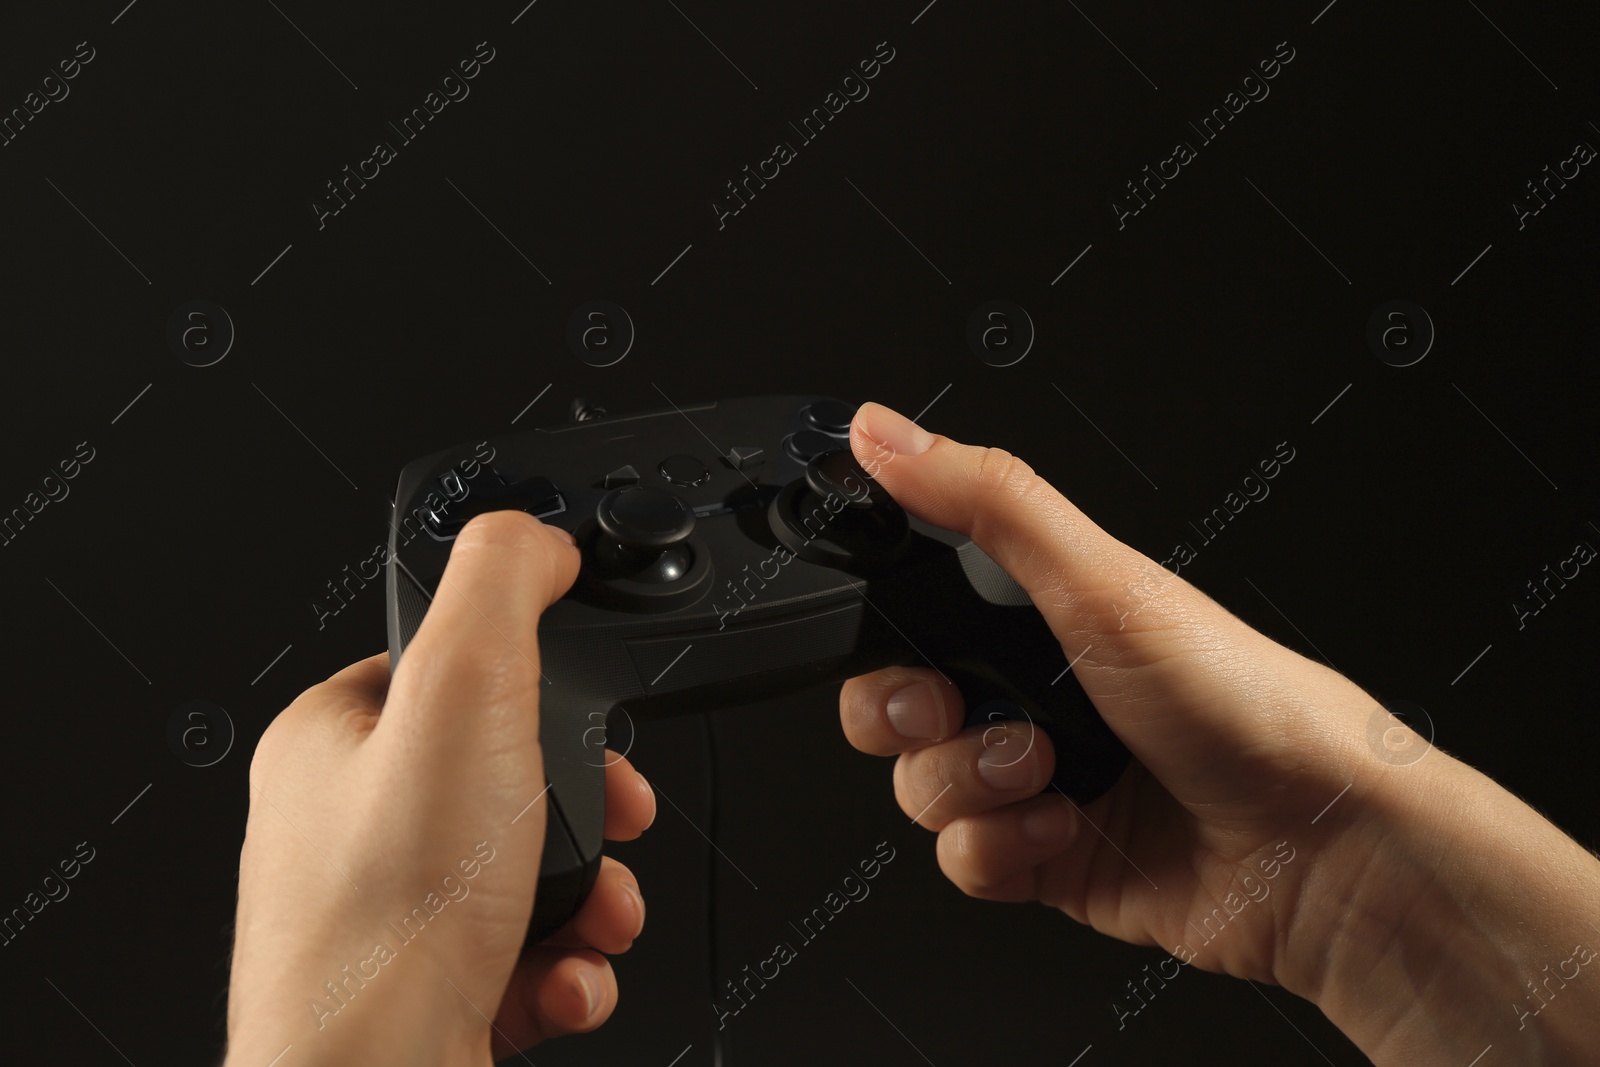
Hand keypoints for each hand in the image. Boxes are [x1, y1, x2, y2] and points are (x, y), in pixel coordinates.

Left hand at [224, 512, 655, 1066]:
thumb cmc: (387, 922)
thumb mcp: (463, 695)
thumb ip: (502, 585)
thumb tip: (534, 537)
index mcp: (332, 741)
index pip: (452, 672)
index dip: (538, 690)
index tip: (584, 715)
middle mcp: (349, 827)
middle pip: (512, 776)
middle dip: (590, 809)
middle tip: (614, 820)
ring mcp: (387, 916)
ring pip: (532, 869)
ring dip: (595, 893)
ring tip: (598, 916)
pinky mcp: (427, 990)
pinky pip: (528, 952)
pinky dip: (567, 964)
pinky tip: (563, 977)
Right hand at [839, 403, 1599, 1064]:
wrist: (1321, 845)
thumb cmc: (1244, 699)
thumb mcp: (1101, 580)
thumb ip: (984, 500)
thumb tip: (885, 433)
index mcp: (1039, 612)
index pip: (910, 614)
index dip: (882, 632)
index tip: (899, 638)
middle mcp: (1032, 694)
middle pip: (892, 707)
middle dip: (908, 716)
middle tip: (957, 708)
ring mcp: (1037, 781)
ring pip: (920, 788)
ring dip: (970, 784)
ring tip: (1048, 771)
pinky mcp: (1045, 860)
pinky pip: (962, 861)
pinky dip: (1000, 849)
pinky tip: (1063, 830)